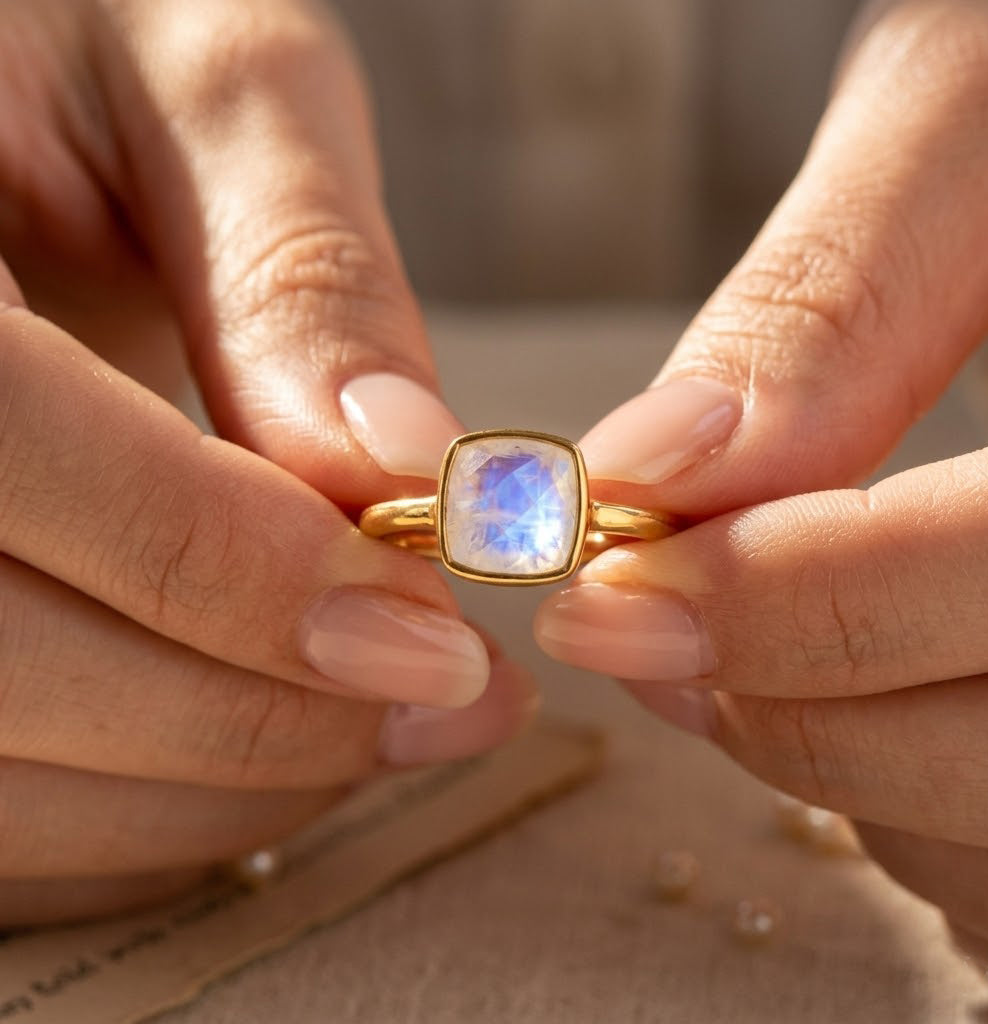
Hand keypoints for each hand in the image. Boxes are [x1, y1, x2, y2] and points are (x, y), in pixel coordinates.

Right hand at [0, 0, 534, 924]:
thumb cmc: (75, 70)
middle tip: (452, 700)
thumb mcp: (196, 98)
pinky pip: (7, 815)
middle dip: (256, 714)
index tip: (435, 628)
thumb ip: (300, 272)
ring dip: (222, 788)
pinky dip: (155, 817)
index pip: (14, 458)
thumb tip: (406, 466)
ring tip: (394, 723)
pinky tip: (279, 747)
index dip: (234, 571)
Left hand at [535, 0, 987, 986]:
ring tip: (746, 633)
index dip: (788, 599)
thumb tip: (649, 475)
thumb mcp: (979, 124)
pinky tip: (864, 678)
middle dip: (785, 703)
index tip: (604, 586)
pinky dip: (912, 805)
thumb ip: (825, 305)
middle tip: (640, 628)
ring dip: (837, 762)